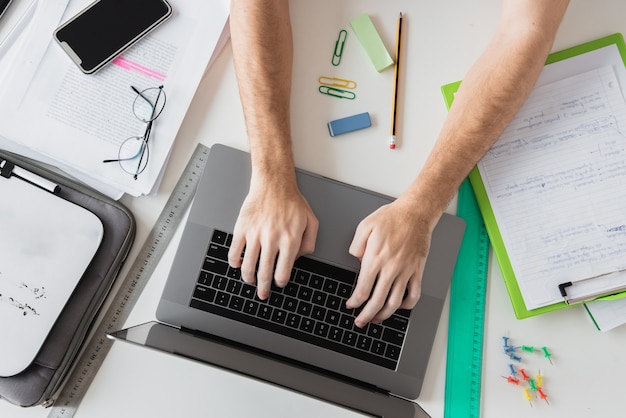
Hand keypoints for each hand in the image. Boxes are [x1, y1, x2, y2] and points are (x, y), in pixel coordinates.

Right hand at [228, 176, 318, 299]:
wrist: (274, 184)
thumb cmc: (292, 201)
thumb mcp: (311, 222)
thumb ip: (309, 243)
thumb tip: (299, 259)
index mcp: (290, 240)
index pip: (283, 272)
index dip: (280, 282)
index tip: (278, 283)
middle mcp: (272, 239)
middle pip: (264, 273)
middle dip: (263, 288)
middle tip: (263, 294)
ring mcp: (255, 234)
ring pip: (248, 265)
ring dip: (248, 278)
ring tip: (250, 281)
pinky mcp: (242, 228)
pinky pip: (235, 251)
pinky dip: (234, 262)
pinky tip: (237, 264)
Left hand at [347, 197, 437, 327]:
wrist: (416, 212)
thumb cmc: (391, 217)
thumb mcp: (365, 226)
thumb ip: (356, 245)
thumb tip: (354, 259)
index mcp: (375, 258)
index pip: (363, 289)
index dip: (355, 301)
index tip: (351, 305)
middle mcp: (391, 267)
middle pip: (377, 301)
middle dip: (366, 315)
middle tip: (360, 322)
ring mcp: (406, 271)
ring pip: (395, 302)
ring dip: (384, 315)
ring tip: (377, 319)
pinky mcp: (417, 270)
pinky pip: (414, 294)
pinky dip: (406, 305)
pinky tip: (399, 307)